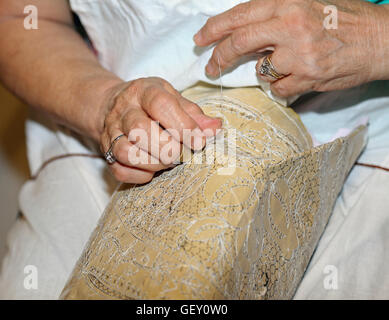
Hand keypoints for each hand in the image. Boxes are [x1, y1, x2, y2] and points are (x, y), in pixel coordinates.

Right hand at [99, 77, 221, 183]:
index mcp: (143, 91)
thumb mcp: (172, 98)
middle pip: (141, 130)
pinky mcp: (105, 152)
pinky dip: (140, 175)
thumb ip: (193, 114)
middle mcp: (123, 110)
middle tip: (181, 153)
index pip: (161, 104)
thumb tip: (216, 128)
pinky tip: (152, 168)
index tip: (199, 141)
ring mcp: (111, 132)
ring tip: (168, 161)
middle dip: (168, 147)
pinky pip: (120, 170)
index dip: (183, 125)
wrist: (111, 106)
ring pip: (127, 152)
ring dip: (154, 163)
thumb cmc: (149, 103)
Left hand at [194, 0, 388, 97]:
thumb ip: (277, 12)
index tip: (200, 39)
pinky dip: (281, 87)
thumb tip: (244, 27)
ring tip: (284, 64)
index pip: (239, 16)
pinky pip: (278, 89)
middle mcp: (290, 25)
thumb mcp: (309, 1)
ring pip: (260, 70)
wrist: (381, 38)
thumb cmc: (346, 18)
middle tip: (211, 68)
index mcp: (288, 2)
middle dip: (219, 57)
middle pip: (239, 43)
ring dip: (264, 71)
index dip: (214, 28)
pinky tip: (297, 77)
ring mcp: (298, 54)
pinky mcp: (307, 77)